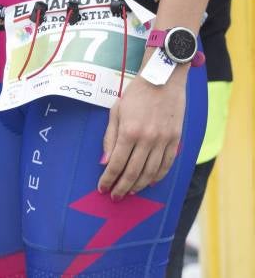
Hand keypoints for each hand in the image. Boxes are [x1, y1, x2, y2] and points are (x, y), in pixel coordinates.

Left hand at [98, 67, 185, 197]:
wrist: (163, 80)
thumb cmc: (136, 94)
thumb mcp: (116, 111)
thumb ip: (110, 137)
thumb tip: (105, 161)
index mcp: (129, 132)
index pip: (116, 164)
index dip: (108, 179)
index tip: (102, 188)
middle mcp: (147, 140)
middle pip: (133, 172)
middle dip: (122, 187)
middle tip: (115, 196)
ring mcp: (163, 141)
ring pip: (150, 172)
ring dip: (139, 185)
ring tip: (130, 191)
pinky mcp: (175, 141)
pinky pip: (166, 165)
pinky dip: (157, 176)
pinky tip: (149, 182)